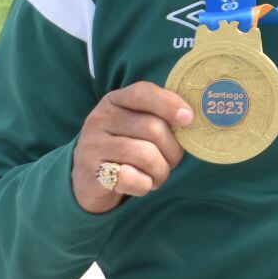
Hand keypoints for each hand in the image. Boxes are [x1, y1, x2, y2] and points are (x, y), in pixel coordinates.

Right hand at [71, 81, 193, 213]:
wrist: (88, 180)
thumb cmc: (125, 146)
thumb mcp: (136, 124)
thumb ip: (160, 116)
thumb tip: (189, 117)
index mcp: (114, 100)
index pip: (143, 93)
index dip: (170, 104)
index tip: (188, 119)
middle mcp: (100, 119)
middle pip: (153, 128)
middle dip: (173, 150)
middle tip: (172, 161)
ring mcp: (92, 145)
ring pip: (146, 155)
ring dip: (161, 171)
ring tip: (157, 175)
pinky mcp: (91, 173)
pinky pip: (132, 179)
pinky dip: (144, 185)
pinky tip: (140, 184)